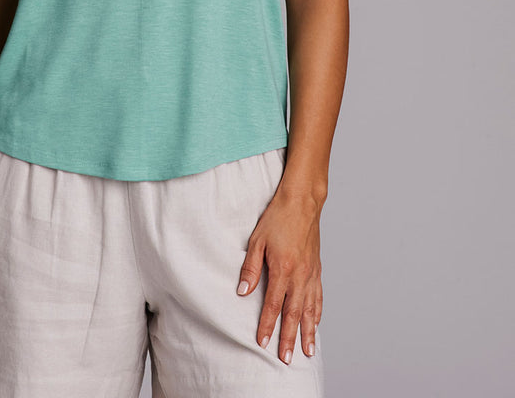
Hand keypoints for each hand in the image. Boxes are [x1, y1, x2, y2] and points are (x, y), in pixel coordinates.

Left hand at [236, 189, 322, 363]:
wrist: (302, 202)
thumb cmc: (277, 218)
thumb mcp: (257, 240)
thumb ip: (250, 268)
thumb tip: (243, 292)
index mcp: (283, 269)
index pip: (273, 305)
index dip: (267, 326)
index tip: (263, 343)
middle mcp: (300, 275)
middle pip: (294, 313)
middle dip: (289, 338)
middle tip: (286, 359)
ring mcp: (311, 273)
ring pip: (310, 309)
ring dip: (307, 332)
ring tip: (306, 351)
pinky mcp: (317, 269)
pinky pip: (318, 296)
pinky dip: (317, 313)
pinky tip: (315, 323)